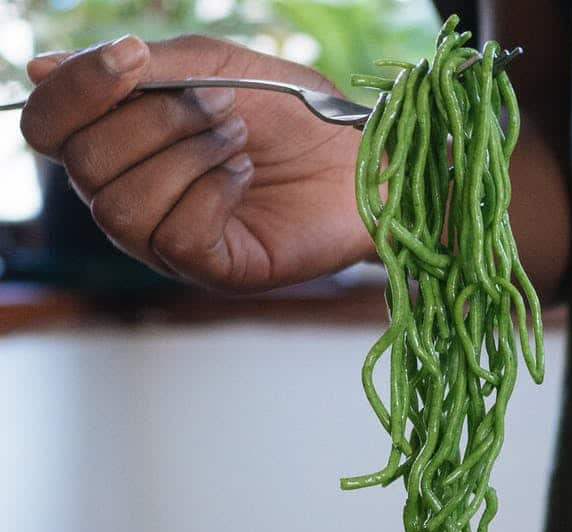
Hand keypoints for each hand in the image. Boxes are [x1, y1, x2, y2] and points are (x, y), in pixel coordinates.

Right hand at [20, 34, 372, 291]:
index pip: (49, 126)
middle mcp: (132, 195)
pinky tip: (246, 175)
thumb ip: (140, 69)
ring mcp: (169, 239)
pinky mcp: (215, 270)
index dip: (76, 91)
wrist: (366, 157)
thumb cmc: (293, 113)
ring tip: (238, 139)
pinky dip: (211, 194)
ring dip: (184, 159)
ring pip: (122, 207)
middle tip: (222, 106)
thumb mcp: (214, 68)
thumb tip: (40, 68)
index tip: (130, 57)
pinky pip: (176, 238)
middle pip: (85, 165)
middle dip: (154, 123)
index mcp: (120, 143)